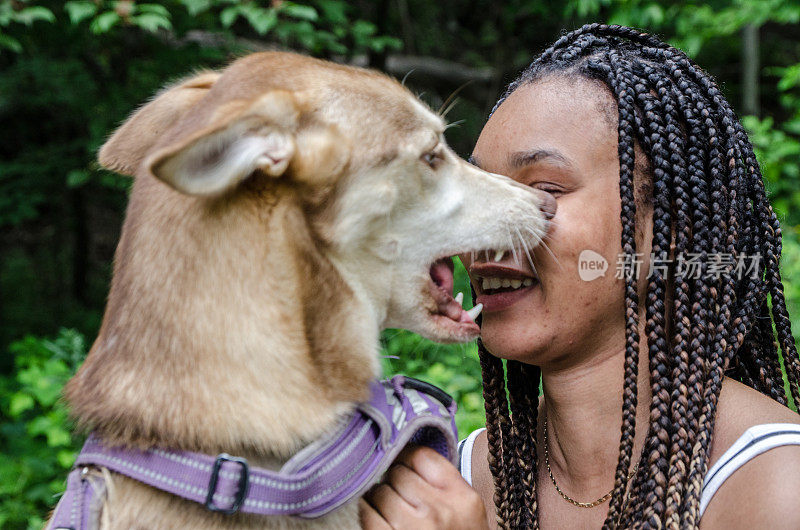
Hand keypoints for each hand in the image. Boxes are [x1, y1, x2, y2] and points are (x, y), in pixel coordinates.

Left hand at [359, 445, 487, 529]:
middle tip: (400, 497)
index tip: (404, 467)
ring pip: (379, 491)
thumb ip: (443, 481)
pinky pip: (366, 512)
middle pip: (397, 472)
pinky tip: (377, 521)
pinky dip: (367, 514)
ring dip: (379, 499)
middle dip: (394, 482)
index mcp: (462, 498)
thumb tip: (403, 452)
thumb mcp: (464, 510)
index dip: (407, 459)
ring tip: (391, 513)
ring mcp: (412, 528)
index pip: (421, 456)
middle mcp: (438, 511)